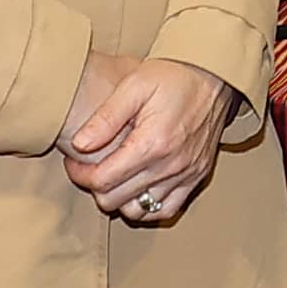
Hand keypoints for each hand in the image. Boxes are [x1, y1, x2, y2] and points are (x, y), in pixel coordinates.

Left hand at [65, 55, 233, 224]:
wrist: (213, 76)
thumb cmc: (173, 76)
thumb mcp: (134, 85)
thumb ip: (106, 117)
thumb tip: (80, 144)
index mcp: (152, 143)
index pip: (102, 180)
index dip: (78, 174)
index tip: (73, 161)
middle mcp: (171, 165)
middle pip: (116, 200)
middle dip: (94, 186)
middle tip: (89, 167)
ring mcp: (186, 174)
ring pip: (139, 211)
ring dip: (119, 198)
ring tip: (113, 176)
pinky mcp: (196, 177)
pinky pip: (166, 210)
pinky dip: (147, 206)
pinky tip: (137, 188)